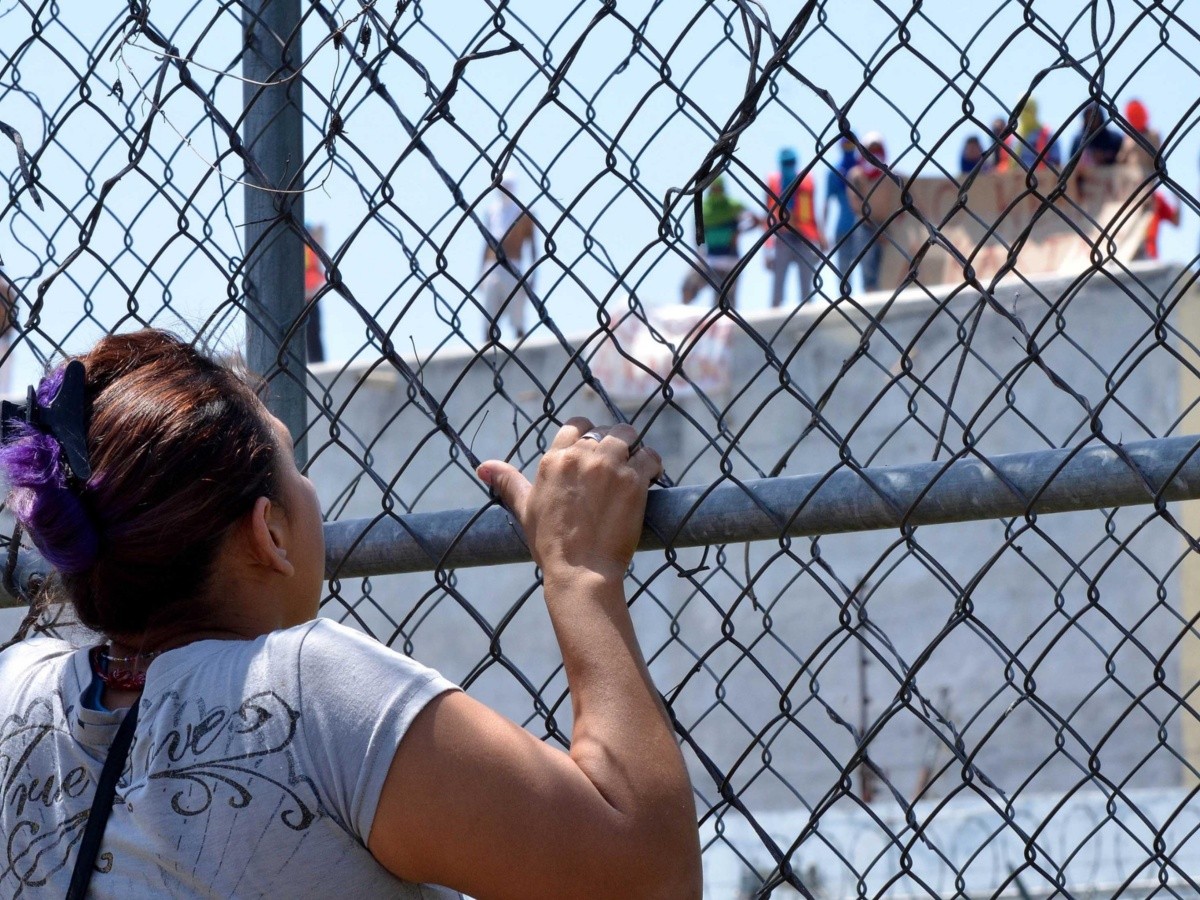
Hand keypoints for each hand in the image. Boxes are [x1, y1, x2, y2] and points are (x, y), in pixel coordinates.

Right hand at [477, 418, 662, 579]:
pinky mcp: (634, 480)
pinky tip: (649, 477)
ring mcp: (610, 466)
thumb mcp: (525, 508)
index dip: (587, 434)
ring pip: (629, 435)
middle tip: (615, 466)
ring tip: (633, 467)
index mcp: (555, 459)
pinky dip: (652, 464)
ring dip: (633, 448)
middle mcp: (583, 456)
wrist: (581, 571)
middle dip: (612, 442)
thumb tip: (482, 467)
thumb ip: (507, 482)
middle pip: (606, 429)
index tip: (594, 452)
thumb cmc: (551, 543)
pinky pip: (650, 456)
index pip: (576, 424)